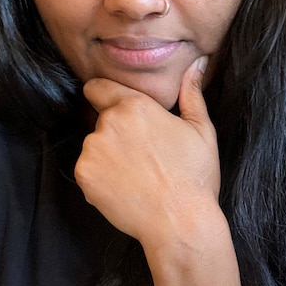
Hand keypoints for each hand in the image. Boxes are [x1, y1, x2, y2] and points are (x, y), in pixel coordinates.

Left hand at [74, 56, 220, 242]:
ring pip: (95, 146)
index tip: (117, 109)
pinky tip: (127, 188)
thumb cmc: (194, 176)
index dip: (105, 96)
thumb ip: (192, 93)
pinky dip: (101, 177)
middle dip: (117, 132)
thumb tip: (197, 63)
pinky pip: (89, 170)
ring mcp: (92, 151)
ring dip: (108, 155)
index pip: (98, 87)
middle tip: (144, 153)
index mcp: (134, 106)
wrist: (180, 222)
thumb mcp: (201, 130)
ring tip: (137, 174)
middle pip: (101, 120)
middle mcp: (107, 123)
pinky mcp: (84, 177)